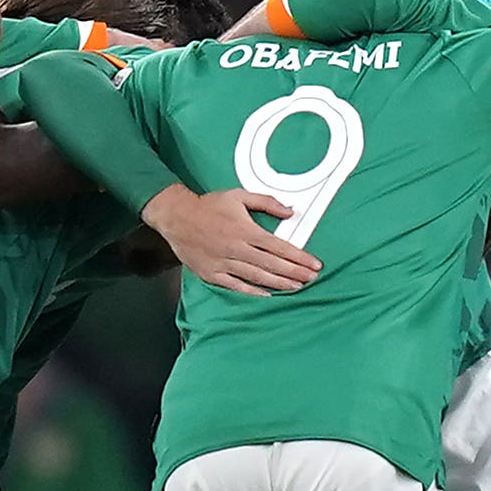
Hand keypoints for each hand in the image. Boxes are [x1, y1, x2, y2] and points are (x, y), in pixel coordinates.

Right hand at [143, 185, 321, 293]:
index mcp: (245, 230)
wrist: (177, 217)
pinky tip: (268, 295)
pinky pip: (236, 286)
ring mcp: (224, 263)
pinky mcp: (212, 273)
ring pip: (257, 277)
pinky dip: (252, 292)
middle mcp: (236, 248)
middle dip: (295, 273)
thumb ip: (266, 202)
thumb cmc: (208, 206)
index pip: (279, 247)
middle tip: (312, 278)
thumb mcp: (239, 196)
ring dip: (279, 284)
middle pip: (272, 265)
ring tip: (297, 287)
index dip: (299, 257)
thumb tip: (289, 211)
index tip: (314, 264)